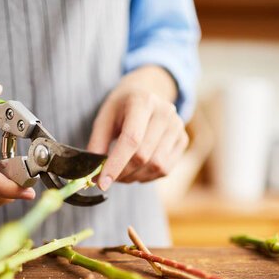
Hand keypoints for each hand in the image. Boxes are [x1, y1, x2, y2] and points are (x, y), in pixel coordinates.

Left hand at [87, 66, 188, 189]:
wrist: (146, 95)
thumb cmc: (122, 108)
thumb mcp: (104, 118)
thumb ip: (97, 142)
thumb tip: (95, 172)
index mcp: (142, 102)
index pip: (131, 139)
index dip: (116, 164)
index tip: (102, 183)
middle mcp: (165, 112)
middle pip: (143, 155)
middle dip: (122, 173)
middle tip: (108, 178)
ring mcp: (177, 126)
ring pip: (156, 166)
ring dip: (135, 177)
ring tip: (122, 174)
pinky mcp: (183, 139)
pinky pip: (165, 169)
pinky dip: (147, 177)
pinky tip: (136, 171)